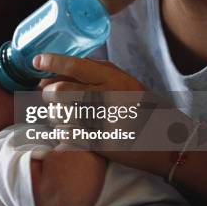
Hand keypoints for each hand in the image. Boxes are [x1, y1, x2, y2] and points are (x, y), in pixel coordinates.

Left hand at [34, 55, 167, 175]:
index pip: (76, 66)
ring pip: (59, 114)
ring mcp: (103, 123)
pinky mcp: (99, 144)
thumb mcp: (128, 83)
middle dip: (48, 92)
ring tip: (61, 113)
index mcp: (115, 80)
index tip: (36, 61)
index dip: (52, 61)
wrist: (169, 144)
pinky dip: (62, 130)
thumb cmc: (146, 110)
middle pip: (60, 91)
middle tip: (48, 95)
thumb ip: (100, 73)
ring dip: (54, 113)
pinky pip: (66, 134)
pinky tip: (69, 129)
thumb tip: (65, 67)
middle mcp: (108, 99)